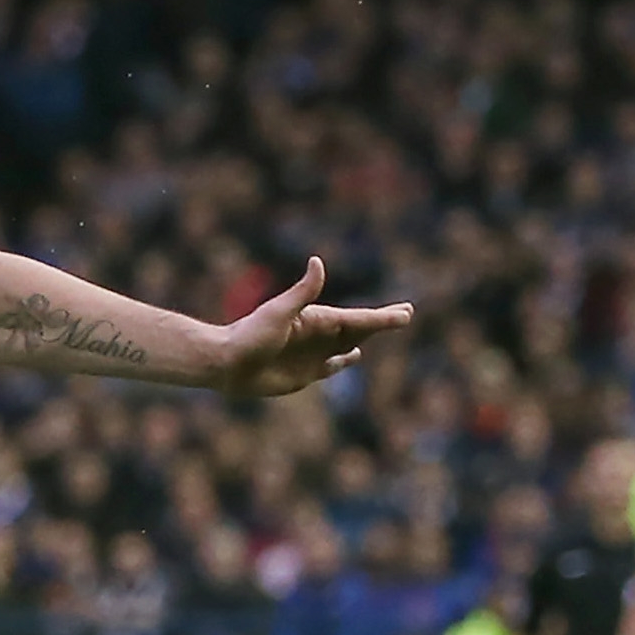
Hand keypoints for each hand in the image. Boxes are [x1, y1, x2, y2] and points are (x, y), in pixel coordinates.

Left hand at [209, 258, 413, 398]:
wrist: (227, 364)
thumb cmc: (250, 335)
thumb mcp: (278, 311)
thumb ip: (302, 291)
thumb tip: (317, 261)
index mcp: (317, 320)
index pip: (358, 318)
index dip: (383, 317)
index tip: (406, 313)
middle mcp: (319, 336)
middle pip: (359, 328)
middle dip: (383, 322)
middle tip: (406, 313)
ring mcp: (314, 354)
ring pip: (349, 343)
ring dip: (367, 336)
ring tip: (384, 327)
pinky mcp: (306, 373)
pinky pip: (332, 364)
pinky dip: (346, 359)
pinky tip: (356, 353)